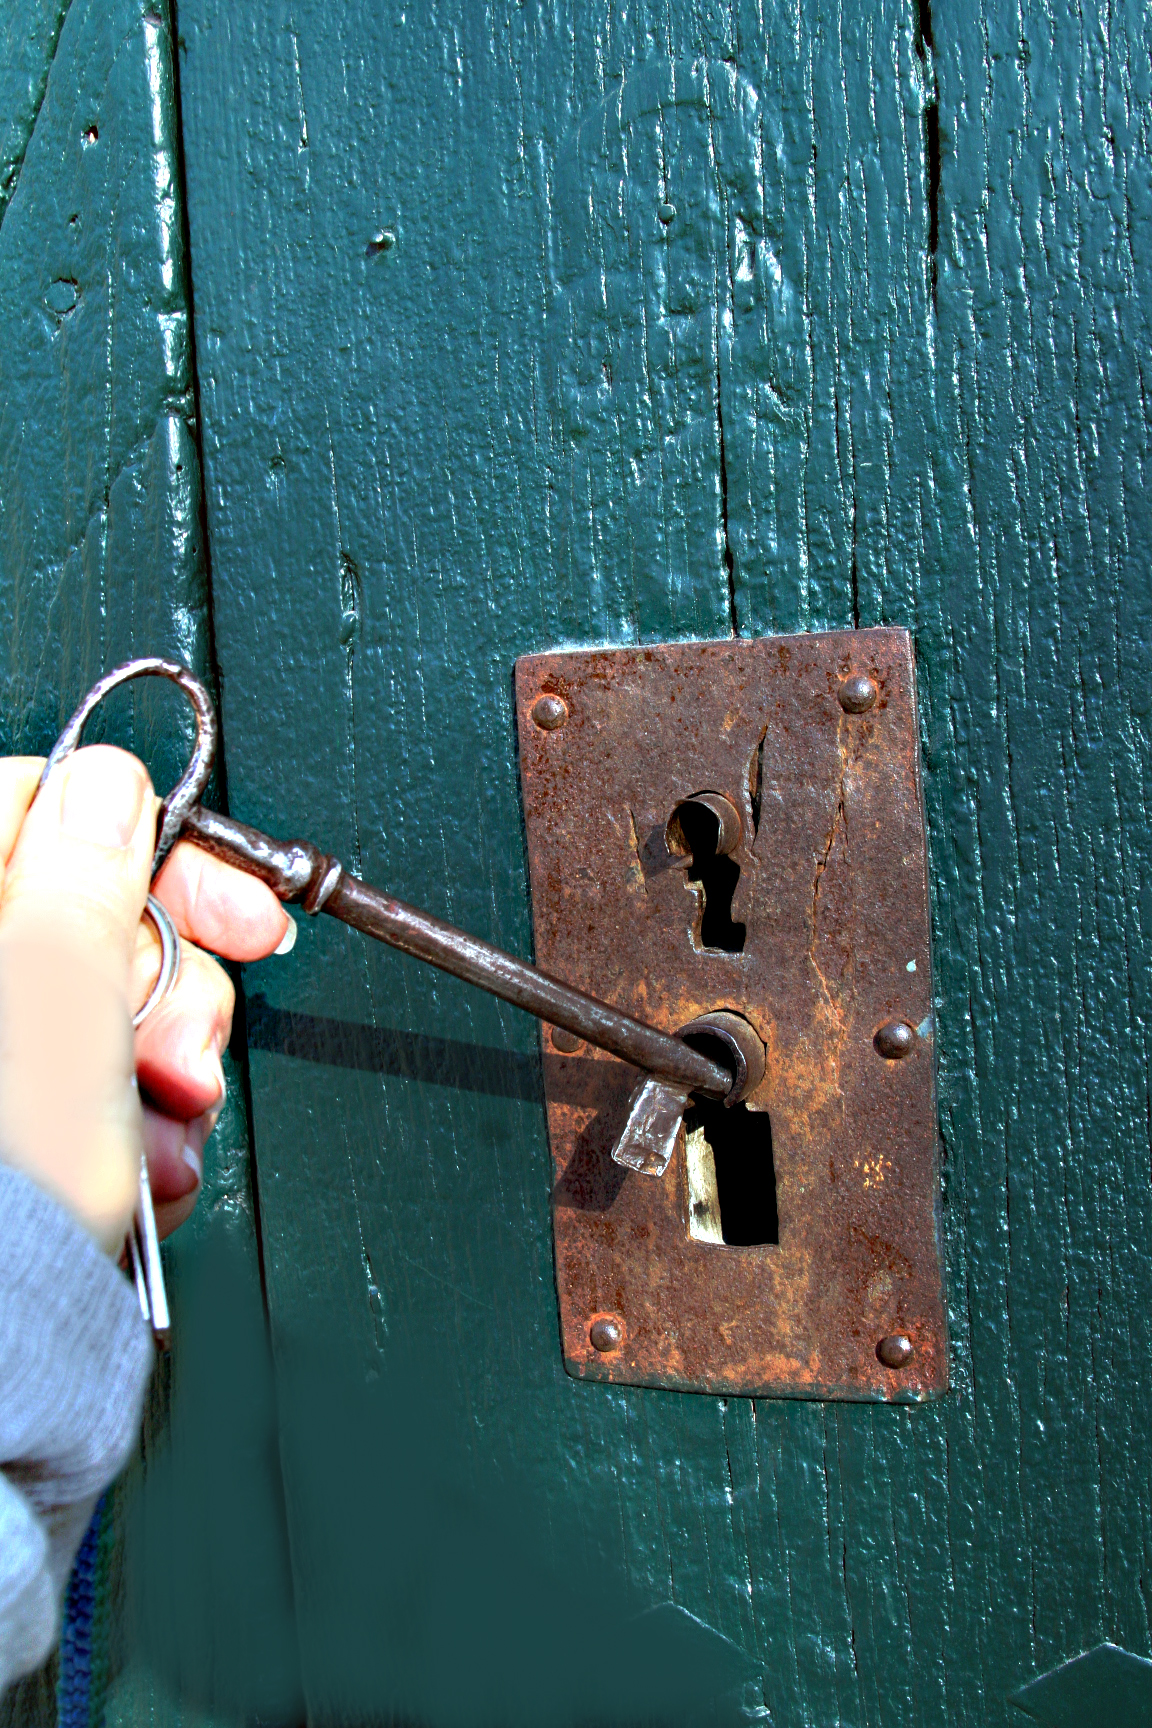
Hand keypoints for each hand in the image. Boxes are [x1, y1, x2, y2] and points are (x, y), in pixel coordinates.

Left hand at [0, 746, 289, 1251]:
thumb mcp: (57, 1001)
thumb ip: (87, 875)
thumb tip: (107, 785)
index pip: (50, 810)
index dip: (162, 848)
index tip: (243, 908)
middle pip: (95, 917)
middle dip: (178, 989)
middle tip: (189, 1046)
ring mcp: (0, 1052)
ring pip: (113, 1008)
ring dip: (169, 1070)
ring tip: (165, 1128)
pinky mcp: (15, 1121)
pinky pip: (102, 1083)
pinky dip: (143, 1122)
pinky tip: (146, 1164)